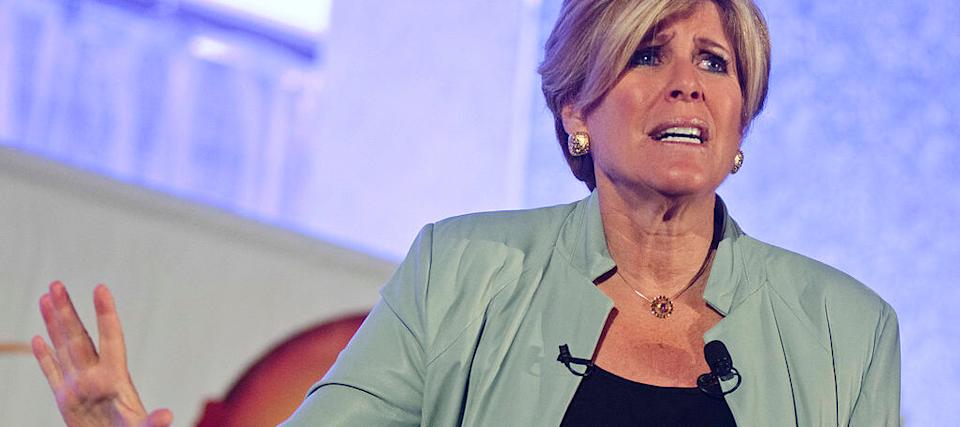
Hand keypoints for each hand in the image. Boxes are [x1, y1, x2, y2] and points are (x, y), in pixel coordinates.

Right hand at [32, 282, 172, 426]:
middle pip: (78, 337)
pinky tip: (38, 338)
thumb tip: (167, 416)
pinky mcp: (67, 401)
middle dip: (68, 311)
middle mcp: (96, 377)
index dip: (105, 315)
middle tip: (57, 283)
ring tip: (47, 297)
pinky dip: (44, 356)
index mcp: (115, 380)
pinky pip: (52, 373)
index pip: (110, 339)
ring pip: (64, 347)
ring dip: (54, 323)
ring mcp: (80, 387)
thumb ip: (152, 423)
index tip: (101, 288)